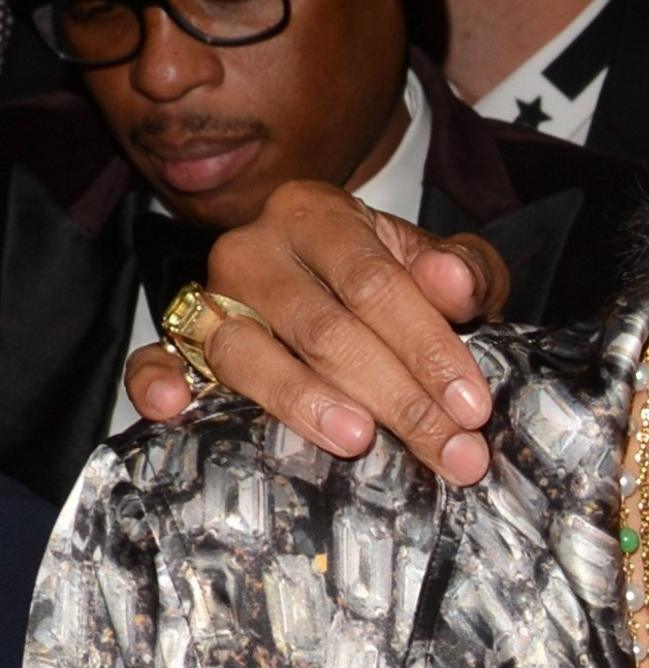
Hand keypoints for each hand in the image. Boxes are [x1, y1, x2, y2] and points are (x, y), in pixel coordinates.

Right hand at [122, 183, 509, 481]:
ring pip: (249, 352)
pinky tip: (174, 407)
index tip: (472, 408)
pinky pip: (157, 359)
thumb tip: (455, 283)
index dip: (428, 349)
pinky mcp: (180, 343)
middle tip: (449, 452)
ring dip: (304, 401)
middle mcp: (255, 250)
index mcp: (318, 216)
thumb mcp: (441, 268)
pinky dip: (158, 382)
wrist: (331, 287)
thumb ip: (463, 271)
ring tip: (357, 440)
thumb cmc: (394, 284)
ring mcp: (210, 298)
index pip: (375, 283)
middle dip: (396, 399)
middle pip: (324, 328)